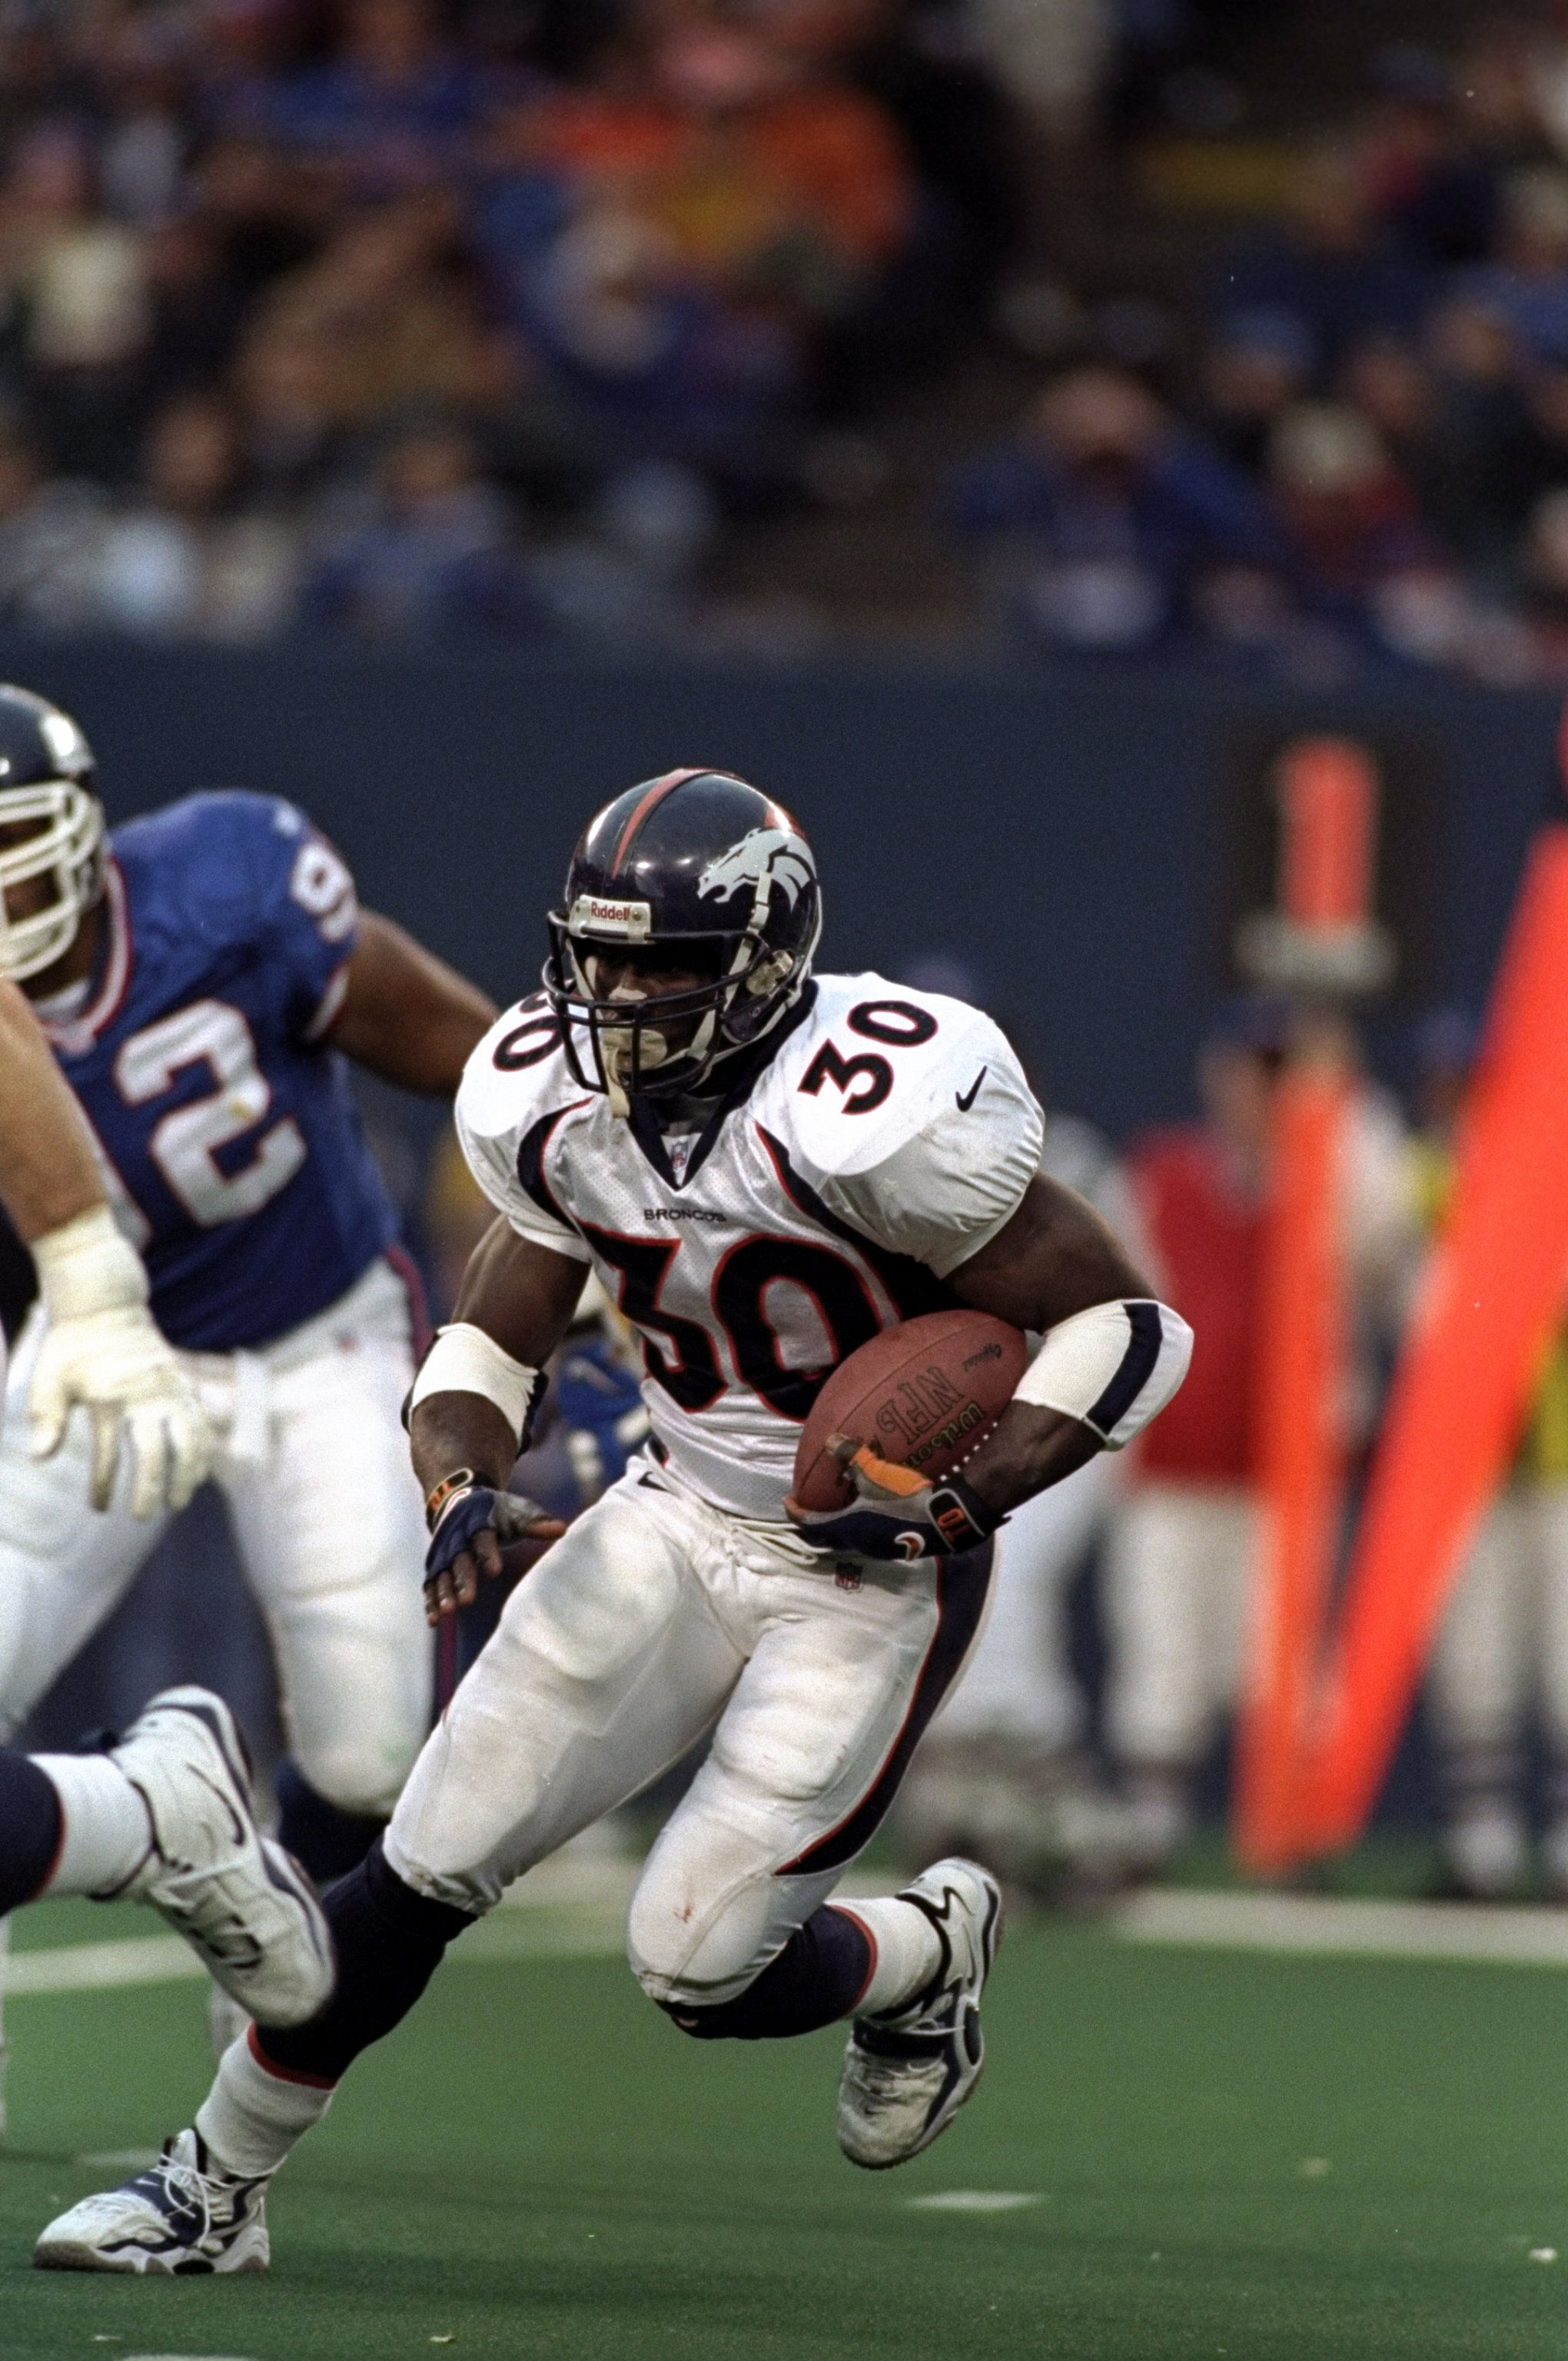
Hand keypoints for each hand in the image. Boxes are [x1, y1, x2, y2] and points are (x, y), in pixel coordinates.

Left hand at [28, 1304, 212, 1517]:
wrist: (106, 1307)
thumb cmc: (69, 1349)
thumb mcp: (47, 1381)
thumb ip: (45, 1419)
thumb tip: (41, 1458)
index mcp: (107, 1398)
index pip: (109, 1455)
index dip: (104, 1486)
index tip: (99, 1508)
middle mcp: (143, 1395)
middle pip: (155, 1453)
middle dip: (151, 1489)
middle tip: (142, 1517)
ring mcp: (169, 1390)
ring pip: (189, 1439)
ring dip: (186, 1475)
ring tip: (178, 1504)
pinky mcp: (183, 1386)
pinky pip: (202, 1424)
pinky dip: (203, 1452)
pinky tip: (197, 1475)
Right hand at [424, 1483, 566, 1624]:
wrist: (461, 1499)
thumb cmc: (498, 1511)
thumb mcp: (517, 1511)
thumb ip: (536, 1523)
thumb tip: (562, 1529)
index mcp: (478, 1521)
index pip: (483, 1538)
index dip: (488, 1553)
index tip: (495, 1571)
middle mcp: (457, 1536)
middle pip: (459, 1559)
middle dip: (462, 1579)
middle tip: (467, 1601)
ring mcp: (444, 1551)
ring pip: (441, 1573)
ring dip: (443, 1593)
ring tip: (447, 1613)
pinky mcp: (437, 1564)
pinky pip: (431, 1583)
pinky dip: (431, 1601)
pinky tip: (435, 1621)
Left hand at [784, 1435, 999, 1562]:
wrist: (942, 1521)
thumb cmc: (904, 1499)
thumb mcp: (876, 1473)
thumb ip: (851, 1456)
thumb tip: (830, 1440)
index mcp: (846, 1526)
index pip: (810, 1523)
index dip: (796, 1512)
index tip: (787, 1502)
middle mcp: (857, 1542)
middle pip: (826, 1536)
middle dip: (814, 1522)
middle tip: (808, 1507)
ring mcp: (877, 1548)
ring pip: (847, 1538)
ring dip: (838, 1525)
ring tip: (837, 1507)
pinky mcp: (894, 1546)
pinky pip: (866, 1537)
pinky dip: (858, 1526)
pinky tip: (869, 1512)